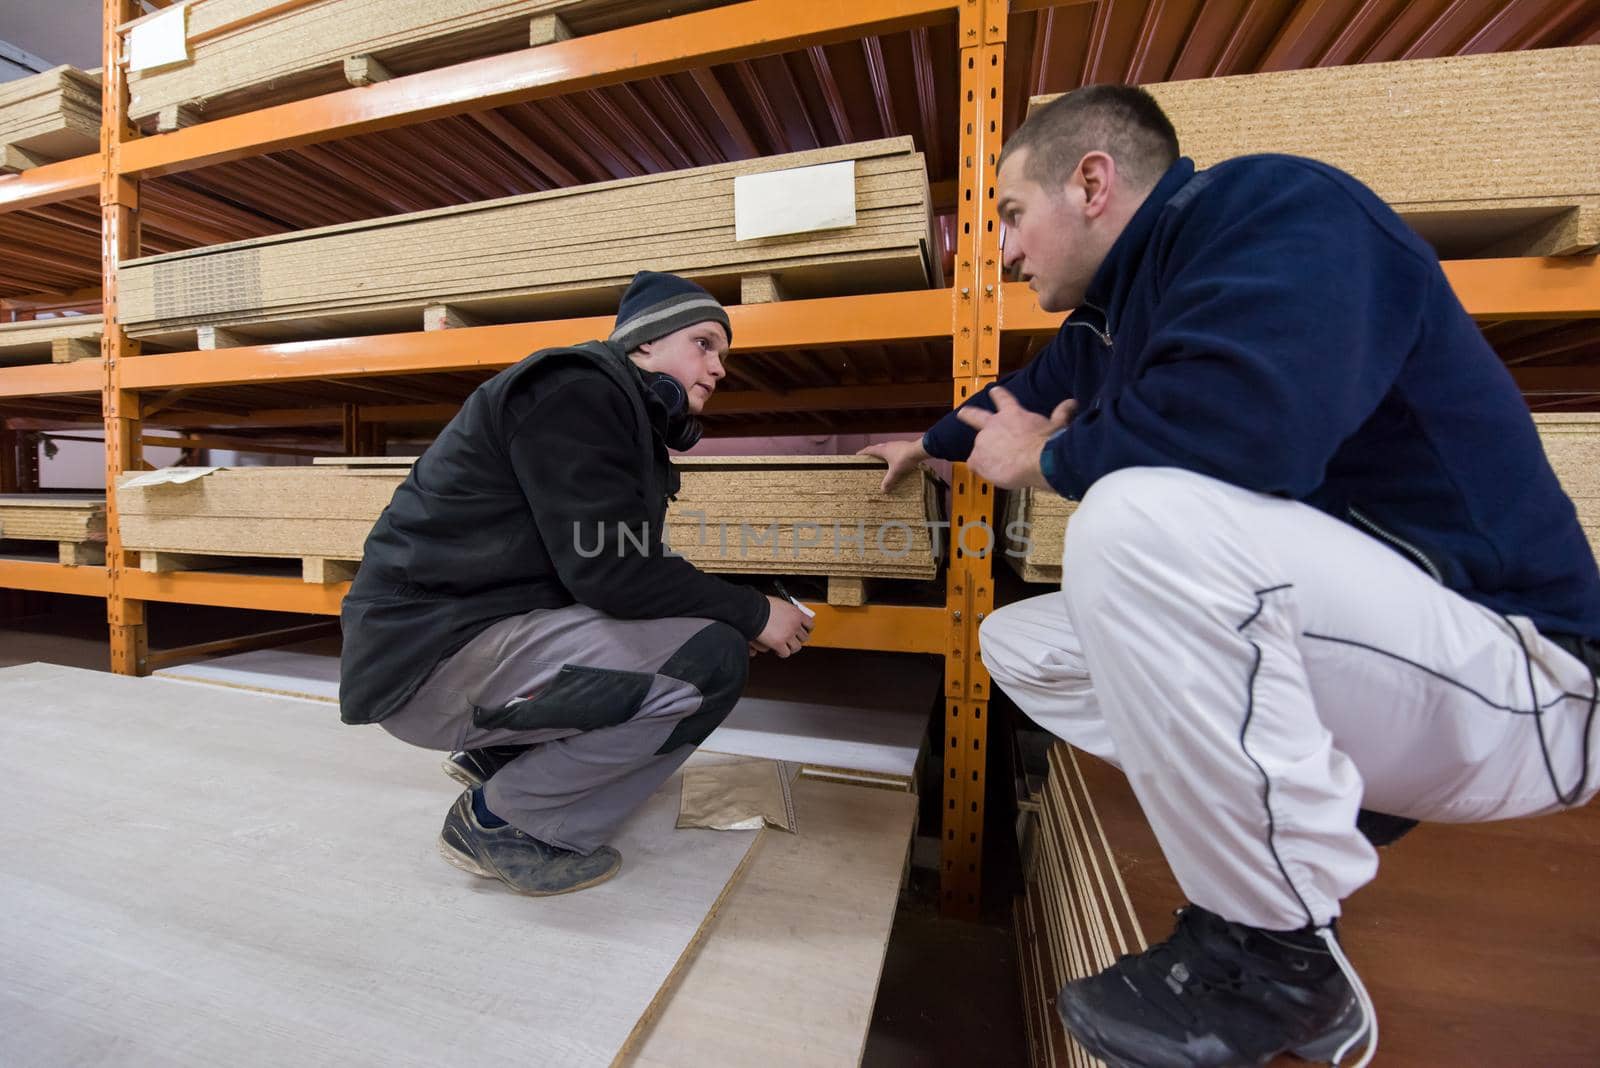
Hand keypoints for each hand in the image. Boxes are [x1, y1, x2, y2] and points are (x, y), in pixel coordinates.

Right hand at [753, 595, 814, 657]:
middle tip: (792, 640)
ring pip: (797, 647)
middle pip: (805, 637)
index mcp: (796, 613)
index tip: (803, 631)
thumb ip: (787, 611)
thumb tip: (788, 615)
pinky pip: (786, 653)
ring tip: (784, 646)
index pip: (810, 624)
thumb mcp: (780, 603)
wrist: (752, 610)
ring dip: (791, 648)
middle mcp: (794, 625)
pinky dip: (782, 653)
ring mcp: (788, 635)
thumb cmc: (762, 605)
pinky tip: (777, 651)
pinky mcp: (779, 643)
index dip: (807, 629)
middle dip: (798, 639)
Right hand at [857, 438, 928, 492]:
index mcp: (883, 450)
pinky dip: (891, 453)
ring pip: (886, 447)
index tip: (857, 455)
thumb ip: (889, 480)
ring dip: (883, 452)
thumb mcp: (895, 472)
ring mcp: (897, 444)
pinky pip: (894, 449)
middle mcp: (889, 446)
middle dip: (872, 452)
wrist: (919, 450)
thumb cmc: (905, 459)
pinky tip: (895, 459)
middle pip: (877, 448)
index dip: (863, 452)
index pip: (870, 450)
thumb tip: (883, 490)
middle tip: (869, 457)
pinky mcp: (904, 446)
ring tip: (882, 459)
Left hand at [955, 388, 1075, 489]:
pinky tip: (991, 473)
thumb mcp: (1056, 425)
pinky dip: (981, 469)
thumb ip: (1061, 414)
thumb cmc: (1047, 442)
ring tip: (997, 465)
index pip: (1003, 399)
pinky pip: (974, 465)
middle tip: (963, 413)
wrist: (1036, 460)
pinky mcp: (977, 458)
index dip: (997, 394)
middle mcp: (993, 425)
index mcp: (1012, 414)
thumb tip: (1072, 403)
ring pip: (978, 448)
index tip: (993, 390)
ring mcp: (983, 441)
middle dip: (968, 414)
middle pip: (976, 416)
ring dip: (985, 455)